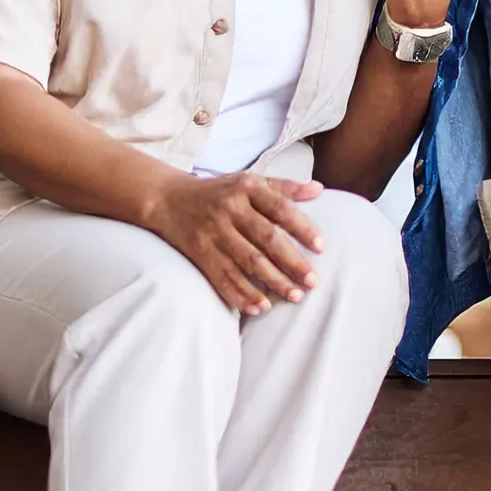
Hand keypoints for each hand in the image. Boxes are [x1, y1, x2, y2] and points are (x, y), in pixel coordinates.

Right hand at [145, 172, 327, 313]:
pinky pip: (223, 277)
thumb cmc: (219, 192)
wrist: (168, 200)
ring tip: (295, 296)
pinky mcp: (200, 253)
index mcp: (246, 188)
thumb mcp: (249, 181)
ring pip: (247, 261)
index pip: (279, 208)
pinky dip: (241, 294)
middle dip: (291, 261)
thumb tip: (319, 190)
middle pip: (265, 238)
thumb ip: (284, 187)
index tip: (321, 246)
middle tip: (312, 281)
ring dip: (272, 282)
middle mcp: (229, 209)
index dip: (302, 227)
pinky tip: (260, 308)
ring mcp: (213, 232)